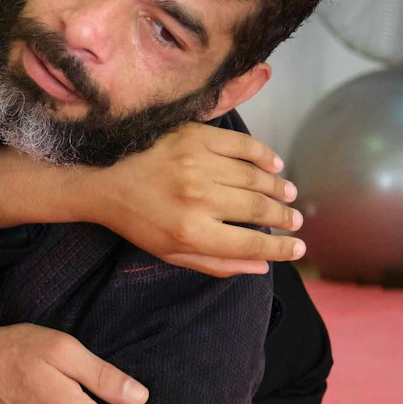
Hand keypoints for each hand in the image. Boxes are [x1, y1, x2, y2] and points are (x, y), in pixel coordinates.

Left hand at [83, 123, 304, 276]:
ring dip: (278, 187)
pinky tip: (274, 164)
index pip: (252, 243)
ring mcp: (198, 163)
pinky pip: (240, 145)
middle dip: (284, 217)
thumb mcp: (172, 254)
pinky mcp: (194, 137)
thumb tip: (263, 266)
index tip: (298, 248)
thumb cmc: (139, 222)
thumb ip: (218, 263)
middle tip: (295, 221)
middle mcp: (199, 198)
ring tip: (288, 194)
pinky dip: (263, 154)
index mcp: (193, 232)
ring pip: (254, 176)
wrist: (104, 180)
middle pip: (258, 208)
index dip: (281, 248)